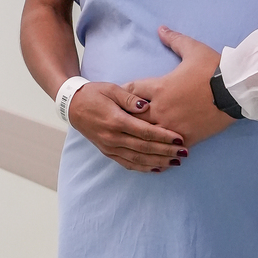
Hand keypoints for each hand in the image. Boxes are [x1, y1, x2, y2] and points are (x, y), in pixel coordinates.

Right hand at [66, 81, 187, 172]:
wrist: (73, 105)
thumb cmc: (94, 93)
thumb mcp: (112, 89)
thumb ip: (129, 97)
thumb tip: (146, 106)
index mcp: (115, 121)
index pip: (144, 132)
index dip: (164, 136)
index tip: (180, 138)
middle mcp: (112, 137)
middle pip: (144, 148)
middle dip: (166, 152)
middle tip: (185, 153)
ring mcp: (109, 147)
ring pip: (138, 159)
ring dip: (159, 162)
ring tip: (176, 162)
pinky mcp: (107, 152)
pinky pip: (128, 163)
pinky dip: (144, 168)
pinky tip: (158, 168)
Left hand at [127, 28, 235, 144]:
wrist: (235, 89)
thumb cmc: (213, 68)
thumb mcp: (193, 49)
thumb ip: (174, 40)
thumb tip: (161, 29)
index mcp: (159, 87)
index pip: (130, 90)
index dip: (124, 92)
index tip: (120, 96)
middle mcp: (161, 108)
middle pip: (133, 116)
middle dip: (127, 117)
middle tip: (121, 119)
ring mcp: (173, 125)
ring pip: (147, 135)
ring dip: (142, 134)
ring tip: (135, 138)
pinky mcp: (187, 137)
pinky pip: (168, 147)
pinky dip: (162, 148)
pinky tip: (157, 151)